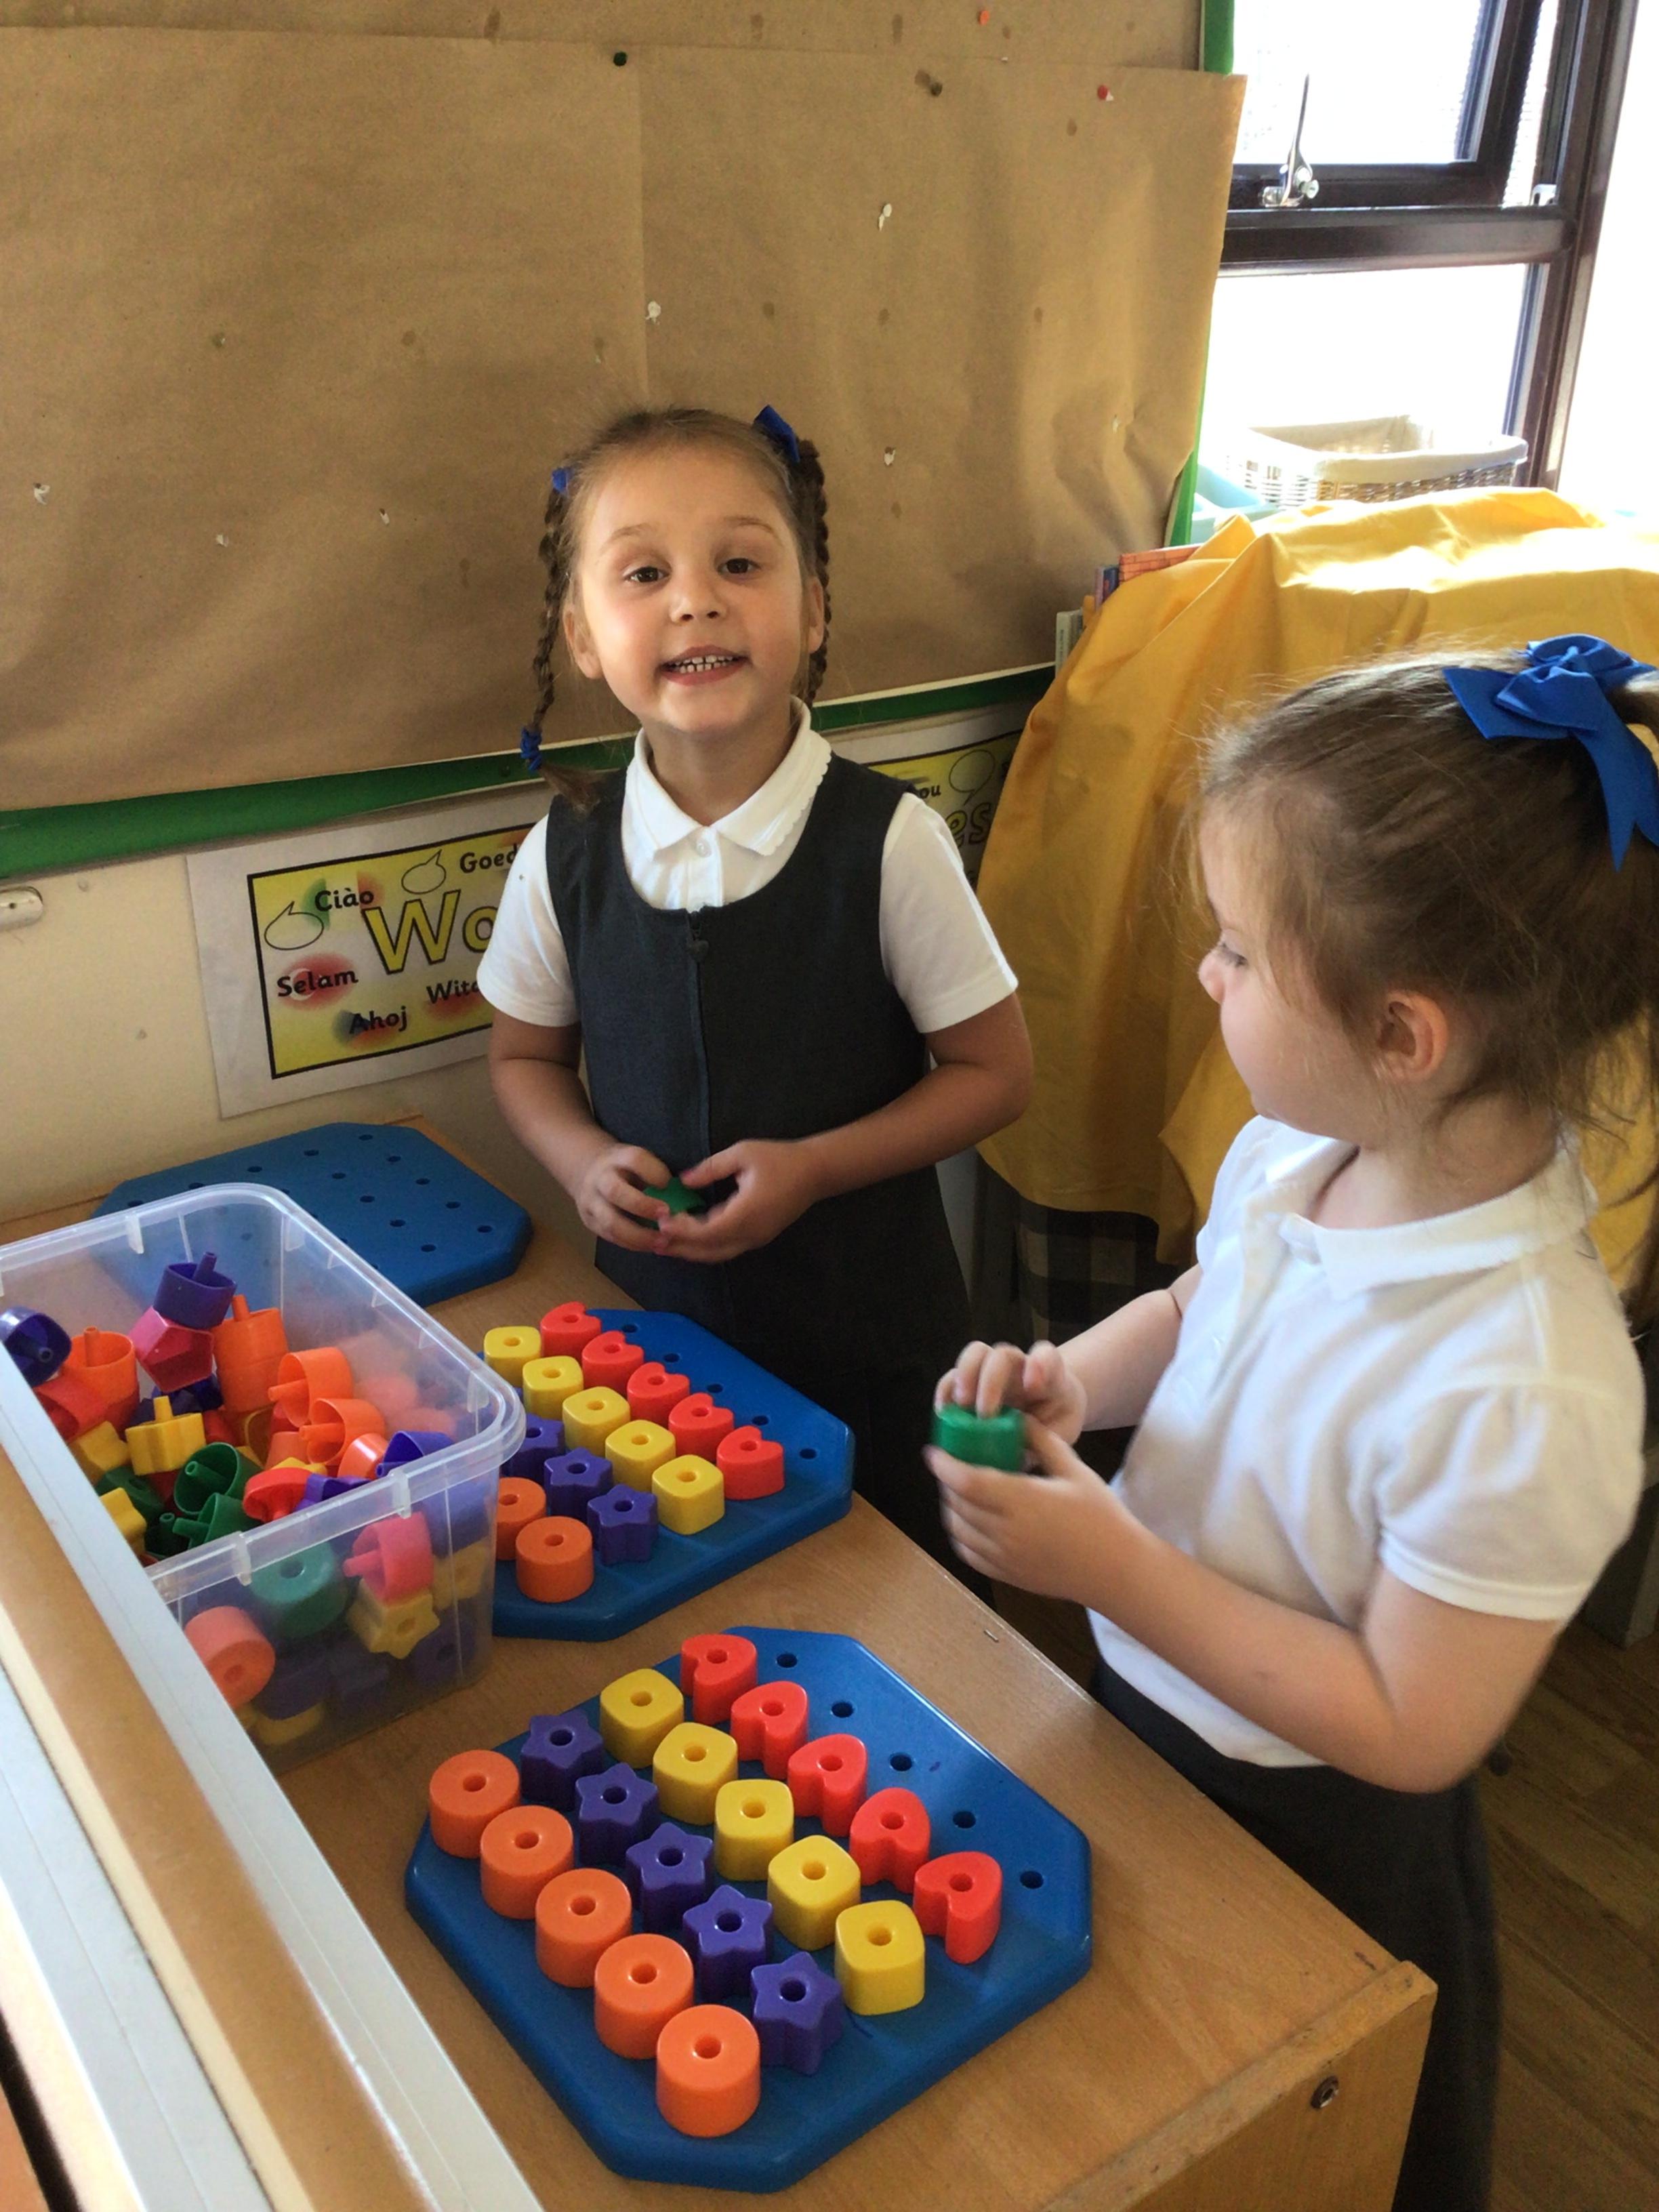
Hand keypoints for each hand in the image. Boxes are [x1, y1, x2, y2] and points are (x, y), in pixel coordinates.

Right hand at [572, 1142, 671, 1251]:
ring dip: (639, 1236)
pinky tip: (651, 1246)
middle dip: (643, 1206)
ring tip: (663, 1241)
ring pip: (611, 1222)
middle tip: (667, 1216)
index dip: (654, 1172)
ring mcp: (591, 1202)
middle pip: (616, 1191)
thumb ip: (656, 1174)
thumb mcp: (638, 1160)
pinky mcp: (590, 1222)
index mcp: (618, 1158)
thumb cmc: (624, 1168)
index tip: (668, 1183)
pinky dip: (632, 1244)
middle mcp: (601, 1178)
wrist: (586, 1170)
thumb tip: (685, 1195)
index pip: (634, 1159)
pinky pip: (610, 1237)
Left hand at [651, 1140, 822, 1263]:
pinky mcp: (759, 1236)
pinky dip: (707, 1246)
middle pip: (710, 1251)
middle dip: (681, 1248)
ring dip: (693, 1251)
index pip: (706, 1232)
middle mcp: (751, 1233)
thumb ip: (711, 1168)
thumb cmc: (780, 1159)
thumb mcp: (742, 1153)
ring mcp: (756, 1238)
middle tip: (655, 1242)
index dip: (682, 1231)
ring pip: (719, 1253)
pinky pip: (728, 1247)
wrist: (815, 1172)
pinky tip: (691, 1236)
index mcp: (746, 1214)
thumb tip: (683, 1180)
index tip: (662, 1221)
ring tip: (668, 1245)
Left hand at [925, 1419, 1133, 1600]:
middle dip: (947, 1483)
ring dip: (951, 1508)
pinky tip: (969, 1522)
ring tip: (958, 1492)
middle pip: (958, 1504)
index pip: (967, 1482)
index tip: (933, 1453)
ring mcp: (1004, 1557)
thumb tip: (1016, 1417)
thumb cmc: (1100, 1516)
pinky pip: (970, 1554)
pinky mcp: (1007, 1575)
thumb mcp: (1074, 1470)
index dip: (944, 1467)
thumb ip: (1042, 1442)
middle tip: (949, 1467)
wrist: (1116, 1570)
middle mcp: (1006, 1531)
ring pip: (959, 1530)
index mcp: (1023, 1500)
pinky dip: (961, 1535)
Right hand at [935, 1339, 1086, 1445]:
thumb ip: (1043, 1441)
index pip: (1046, 1357)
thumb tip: (1018, 1457)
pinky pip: (955, 1375)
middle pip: (1003, 1355)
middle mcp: (1019, 1365)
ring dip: (965, 1376)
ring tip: (959, 1405)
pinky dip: (946, 1390)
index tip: (1033, 1387)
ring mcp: (994, 1369)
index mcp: (1049, 1374)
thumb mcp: (1061, 1433)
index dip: (1040, 1365)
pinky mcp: (973, 1379)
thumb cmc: (1058, 1417)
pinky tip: (943, 1413)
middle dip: (990, 1380)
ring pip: (976, 1354)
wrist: (1052, 1406)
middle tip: (984, 1412)